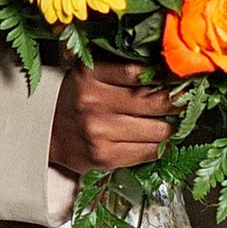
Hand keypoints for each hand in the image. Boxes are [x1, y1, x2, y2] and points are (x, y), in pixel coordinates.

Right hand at [52, 60, 176, 175]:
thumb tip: (167, 74)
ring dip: (169, 128)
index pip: (142, 73)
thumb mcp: (90, 75)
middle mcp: (94, 102)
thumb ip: (121, 71)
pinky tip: (157, 140)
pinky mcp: (104, 156)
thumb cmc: (73, 100)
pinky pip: (147, 152)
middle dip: (176, 104)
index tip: (179, 80)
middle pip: (155, 102)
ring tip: (170, 123)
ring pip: (157, 131)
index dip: (167, 78)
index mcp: (91, 75)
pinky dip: (159, 147)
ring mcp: (99, 131)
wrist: (43, 133)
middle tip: (184, 102)